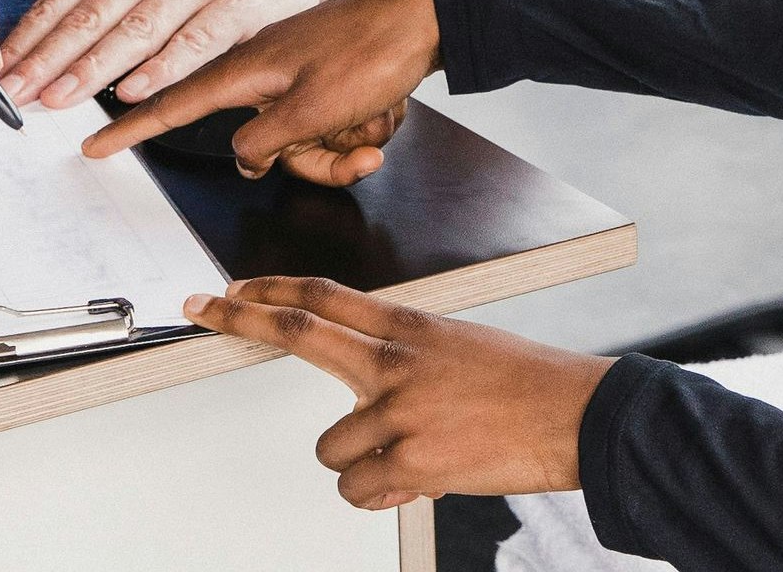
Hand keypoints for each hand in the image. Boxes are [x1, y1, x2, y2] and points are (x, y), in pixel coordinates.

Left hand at [2, 0, 342, 112]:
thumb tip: (41, 49)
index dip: (31, 39)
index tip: (1, 72)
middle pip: (92, 16)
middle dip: (48, 59)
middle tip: (17, 94)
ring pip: (135, 30)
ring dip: (92, 68)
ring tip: (59, 98)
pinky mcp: (236, 3)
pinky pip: (193, 41)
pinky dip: (160, 67)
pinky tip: (132, 91)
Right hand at [83, 0, 438, 182]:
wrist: (430, 13)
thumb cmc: (372, 50)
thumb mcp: (311, 110)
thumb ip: (264, 141)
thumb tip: (244, 157)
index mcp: (247, 71)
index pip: (174, 105)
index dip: (134, 128)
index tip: (95, 143)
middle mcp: (268, 72)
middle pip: (267, 144)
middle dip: (317, 157)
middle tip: (359, 146)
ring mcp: (300, 74)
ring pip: (306, 140)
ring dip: (348, 142)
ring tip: (381, 120)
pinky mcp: (330, 77)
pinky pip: (334, 124)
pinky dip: (363, 125)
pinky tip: (389, 108)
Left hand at [189, 277, 611, 508]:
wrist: (579, 416)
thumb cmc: (527, 385)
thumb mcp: (461, 348)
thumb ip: (405, 363)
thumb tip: (363, 398)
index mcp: (413, 328)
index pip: (326, 296)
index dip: (272, 289)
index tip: (233, 287)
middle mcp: (399, 362)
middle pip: (299, 332)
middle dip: (241, 317)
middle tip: (203, 311)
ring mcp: (403, 411)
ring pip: (330, 447)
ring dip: (356, 464)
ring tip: (405, 458)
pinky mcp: (413, 461)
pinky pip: (359, 489)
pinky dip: (379, 495)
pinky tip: (414, 483)